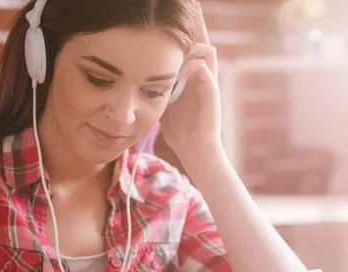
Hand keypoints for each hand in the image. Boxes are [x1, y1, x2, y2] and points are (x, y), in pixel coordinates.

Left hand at [159, 2, 222, 161]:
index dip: (175, 48)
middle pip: (200, 46)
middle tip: (162, 55)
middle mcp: (204, 78)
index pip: (191, 52)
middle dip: (182, 46)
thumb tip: (135, 82)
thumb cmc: (179, 132)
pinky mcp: (212, 89)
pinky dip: (187, 66)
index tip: (156, 55)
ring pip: (206, 50)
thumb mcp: (163, 105)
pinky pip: (203, 66)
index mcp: (194, 80)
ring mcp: (209, 82)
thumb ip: (157, 91)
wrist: (194, 149)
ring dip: (188, 52)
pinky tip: (172, 76)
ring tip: (168, 63)